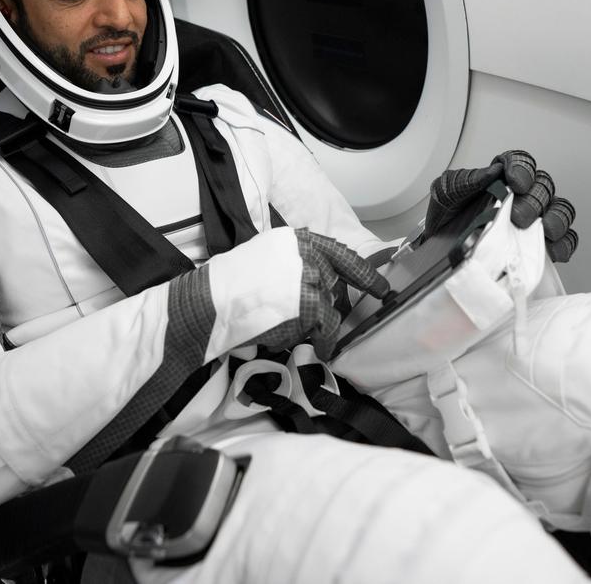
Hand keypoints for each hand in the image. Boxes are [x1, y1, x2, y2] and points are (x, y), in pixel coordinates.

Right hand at [168, 227, 389, 360]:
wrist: (210, 303)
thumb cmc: (229, 286)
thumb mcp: (265, 258)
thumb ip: (293, 265)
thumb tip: (320, 283)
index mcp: (296, 240)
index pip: (341, 253)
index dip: (364, 273)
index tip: (380, 287)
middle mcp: (306, 253)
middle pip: (337, 284)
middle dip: (335, 307)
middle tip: (327, 324)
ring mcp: (309, 276)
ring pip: (331, 308)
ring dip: (324, 328)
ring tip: (317, 342)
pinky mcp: (307, 303)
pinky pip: (326, 328)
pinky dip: (325, 342)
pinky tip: (320, 350)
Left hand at [423, 151, 578, 262]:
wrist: (440, 250)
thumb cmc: (446, 218)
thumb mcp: (445, 192)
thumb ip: (465, 180)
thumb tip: (490, 172)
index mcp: (500, 177)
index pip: (521, 162)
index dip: (523, 168)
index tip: (516, 182)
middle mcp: (522, 195)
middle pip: (543, 187)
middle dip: (533, 201)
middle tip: (518, 217)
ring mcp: (534, 219)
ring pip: (559, 210)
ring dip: (556, 219)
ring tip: (545, 232)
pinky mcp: (539, 244)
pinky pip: (563, 240)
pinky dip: (563, 245)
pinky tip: (553, 251)